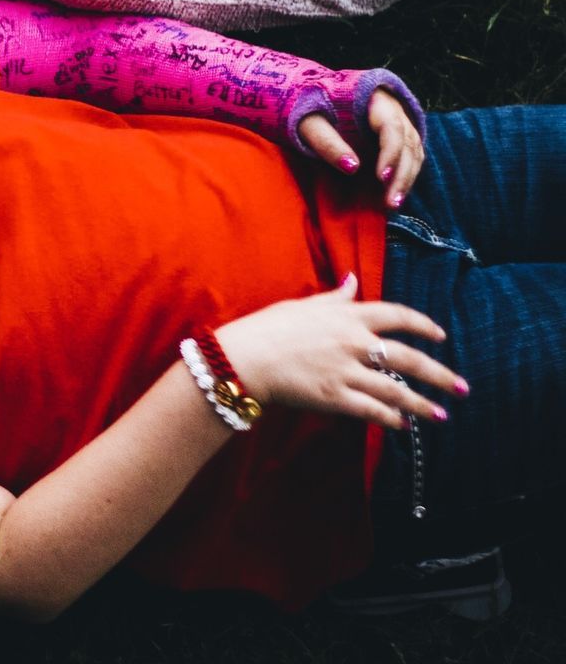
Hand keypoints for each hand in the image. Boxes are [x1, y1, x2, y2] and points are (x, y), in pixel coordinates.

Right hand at [215, 275, 464, 429]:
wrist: (243, 357)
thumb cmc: (268, 327)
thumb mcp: (302, 305)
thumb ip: (334, 298)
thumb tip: (353, 280)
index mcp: (348, 316)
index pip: (398, 315)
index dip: (424, 325)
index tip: (440, 336)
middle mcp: (354, 343)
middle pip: (409, 359)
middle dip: (439, 375)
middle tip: (461, 388)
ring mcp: (346, 372)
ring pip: (396, 390)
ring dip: (422, 404)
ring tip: (441, 415)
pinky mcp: (335, 398)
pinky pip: (372, 410)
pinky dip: (391, 419)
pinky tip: (403, 425)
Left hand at [298, 87, 425, 208]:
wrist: (310, 95)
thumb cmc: (308, 107)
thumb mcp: (308, 122)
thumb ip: (327, 142)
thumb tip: (352, 167)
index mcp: (374, 99)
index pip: (392, 127)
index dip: (391, 153)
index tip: (382, 178)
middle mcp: (393, 109)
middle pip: (408, 142)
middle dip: (402, 174)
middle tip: (392, 202)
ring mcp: (399, 121)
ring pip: (413, 151)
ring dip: (407, 179)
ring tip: (394, 204)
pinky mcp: (397, 135)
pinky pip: (409, 156)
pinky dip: (405, 175)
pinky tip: (395, 193)